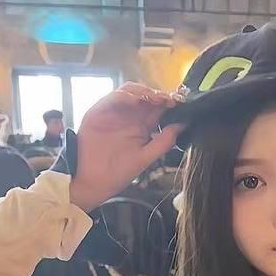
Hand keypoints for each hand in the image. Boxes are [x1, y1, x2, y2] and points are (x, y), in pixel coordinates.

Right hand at [69, 83, 183, 212]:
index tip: (180, 104)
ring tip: (157, 98)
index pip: (157, 108)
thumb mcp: (144, 158)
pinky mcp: (99, 112)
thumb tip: (182, 125)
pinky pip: (113, 98)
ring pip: (131, 92)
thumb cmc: (117, 173)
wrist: (93, 182)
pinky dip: (125, 96)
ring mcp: (114, 113)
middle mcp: (129, 117)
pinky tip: (137, 100)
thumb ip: (163, 142)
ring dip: (145, 92)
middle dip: (159, 95)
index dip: (168, 103)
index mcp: (142, 127)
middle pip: (146, 97)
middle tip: (171, 99)